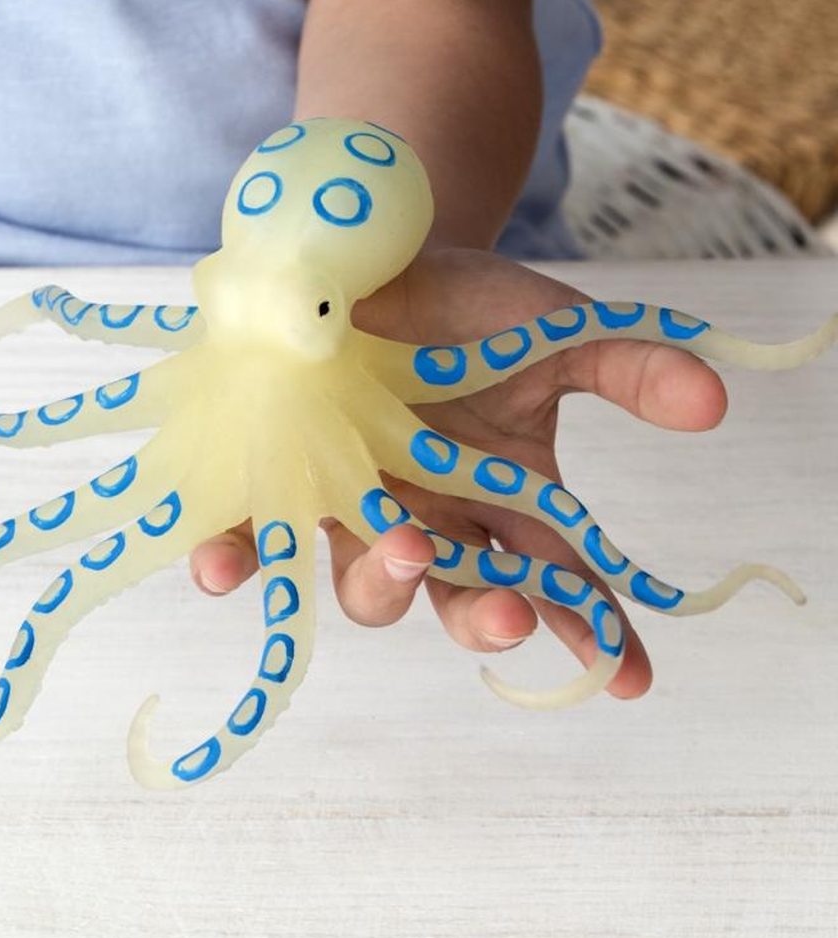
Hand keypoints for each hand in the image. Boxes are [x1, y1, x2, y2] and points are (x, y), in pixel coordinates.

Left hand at [189, 248, 727, 697]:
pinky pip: (251, 543)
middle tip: (494, 606)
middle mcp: (426, 521)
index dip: (592, 632)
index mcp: (498, 502)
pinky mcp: (278, 483)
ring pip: (361, 583)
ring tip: (394, 554)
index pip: (557, 584)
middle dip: (475, 611)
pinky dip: (237, 561)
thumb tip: (712, 400)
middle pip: (452, 595)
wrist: (380, 261)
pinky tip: (224, 570)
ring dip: (377, 585)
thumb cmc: (472, 308)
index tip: (625, 676)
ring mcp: (351, 509)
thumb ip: (625, 366)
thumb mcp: (553, 330)